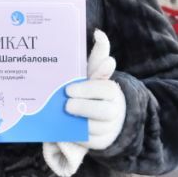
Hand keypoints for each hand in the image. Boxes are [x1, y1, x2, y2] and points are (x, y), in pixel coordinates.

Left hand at [65, 30, 126, 150]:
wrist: (100, 115)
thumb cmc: (92, 89)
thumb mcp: (93, 73)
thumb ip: (97, 55)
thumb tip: (98, 33)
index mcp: (112, 92)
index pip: (106, 90)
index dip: (87, 90)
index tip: (68, 90)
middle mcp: (114, 110)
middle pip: (103, 112)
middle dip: (82, 108)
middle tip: (65, 104)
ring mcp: (108, 128)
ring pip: (95, 128)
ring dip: (78, 123)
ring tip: (63, 116)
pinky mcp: (100, 143)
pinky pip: (88, 142)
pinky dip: (74, 136)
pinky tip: (63, 129)